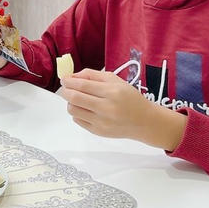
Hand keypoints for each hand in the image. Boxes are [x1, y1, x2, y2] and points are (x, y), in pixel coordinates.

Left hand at [59, 69, 185, 148]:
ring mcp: (102, 122)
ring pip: (73, 110)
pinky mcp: (98, 132)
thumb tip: (72, 76)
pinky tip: (85, 109)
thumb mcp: (115, 80)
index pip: (83, 85)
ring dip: (70, 102)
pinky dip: (77, 113)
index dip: (69, 81)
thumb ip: (93, 75)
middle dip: (65, 91)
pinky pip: (78, 120)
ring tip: (77, 99)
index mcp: (112, 92)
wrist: (144, 121)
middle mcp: (106, 108)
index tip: (64, 79)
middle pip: (75, 98)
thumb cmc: (130, 98)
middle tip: (65, 88)